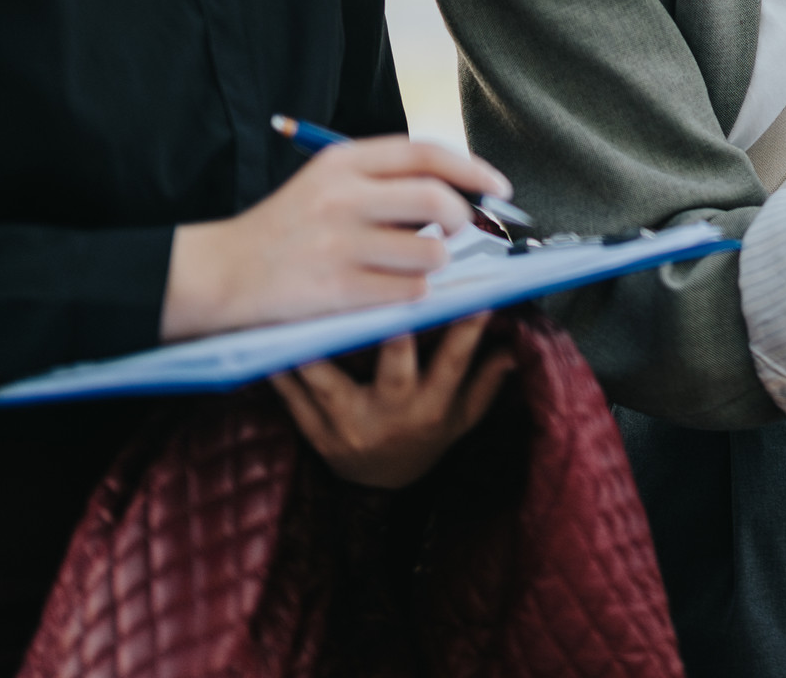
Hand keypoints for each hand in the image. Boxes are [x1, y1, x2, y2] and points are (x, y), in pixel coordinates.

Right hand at [162, 137, 513, 339]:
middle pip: (438, 201)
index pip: (427, 154)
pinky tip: (394, 288)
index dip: (473, 169)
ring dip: (435, 262)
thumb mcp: (327, 182)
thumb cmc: (287, 227)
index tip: (499, 187)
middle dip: (462, 219)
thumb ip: (385, 178)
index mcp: (342, 162)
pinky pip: (409, 291)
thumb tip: (462, 188)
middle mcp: (342, 197)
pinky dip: (414, 292)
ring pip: (431, 253)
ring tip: (413, 263)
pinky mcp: (337, 289)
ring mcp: (339, 244)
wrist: (221, 272)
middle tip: (456, 231)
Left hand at [270, 312, 516, 489]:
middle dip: (395, 338)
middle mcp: (391, 415)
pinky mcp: (315, 432)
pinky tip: (269, 342)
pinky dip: (281, 372)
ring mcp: (349, 425)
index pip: (455, 364)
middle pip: (394, 371)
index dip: (467, 332)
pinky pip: (294, 399)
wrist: (379, 489)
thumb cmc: (423, 442)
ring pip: (330, 383)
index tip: (478, 297)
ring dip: (317, 351)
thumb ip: (486, 382)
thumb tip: (515, 347)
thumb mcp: (461, 420)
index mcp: (430, 409)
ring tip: (307, 313)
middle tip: (393, 300)